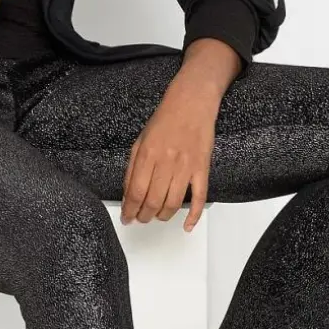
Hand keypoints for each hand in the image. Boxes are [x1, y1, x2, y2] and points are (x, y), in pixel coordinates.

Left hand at [120, 71, 223, 230]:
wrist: (191, 103)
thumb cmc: (164, 121)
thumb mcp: (140, 141)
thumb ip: (132, 168)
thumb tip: (127, 194)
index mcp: (147, 155)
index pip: (135, 192)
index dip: (129, 210)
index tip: (126, 218)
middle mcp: (165, 162)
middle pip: (153, 201)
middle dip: (144, 216)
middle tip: (140, 219)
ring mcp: (185, 167)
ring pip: (173, 203)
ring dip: (163, 216)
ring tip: (157, 217)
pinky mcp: (202, 169)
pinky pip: (199, 198)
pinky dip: (193, 215)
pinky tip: (187, 225)